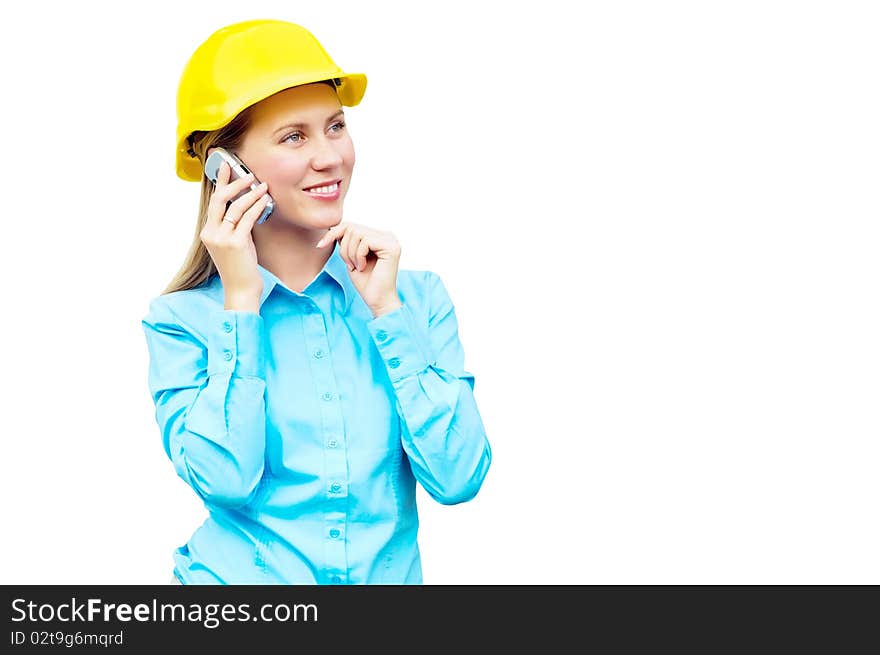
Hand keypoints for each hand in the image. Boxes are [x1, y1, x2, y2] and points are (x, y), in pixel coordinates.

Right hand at [200, 160, 269, 298]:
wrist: (241, 289)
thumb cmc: (241, 267)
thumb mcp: (234, 243)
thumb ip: (235, 225)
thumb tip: (246, 204)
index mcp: (208, 232)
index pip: (213, 201)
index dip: (220, 182)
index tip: (226, 166)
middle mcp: (211, 233)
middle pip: (219, 199)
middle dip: (234, 183)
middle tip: (249, 174)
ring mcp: (221, 238)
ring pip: (235, 207)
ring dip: (251, 194)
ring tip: (263, 186)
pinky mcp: (235, 243)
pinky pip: (247, 219)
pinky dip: (257, 207)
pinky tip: (265, 200)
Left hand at [315, 222, 401, 315]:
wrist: (377, 301)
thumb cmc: (365, 282)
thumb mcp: (350, 257)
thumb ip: (346, 240)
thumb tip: (333, 226)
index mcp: (378, 237)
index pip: (352, 225)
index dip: (334, 233)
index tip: (320, 245)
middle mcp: (387, 236)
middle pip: (353, 227)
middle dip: (344, 247)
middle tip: (349, 265)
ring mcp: (391, 240)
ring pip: (357, 233)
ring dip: (350, 253)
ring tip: (357, 267)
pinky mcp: (391, 247)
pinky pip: (365, 241)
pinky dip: (358, 256)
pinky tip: (363, 267)